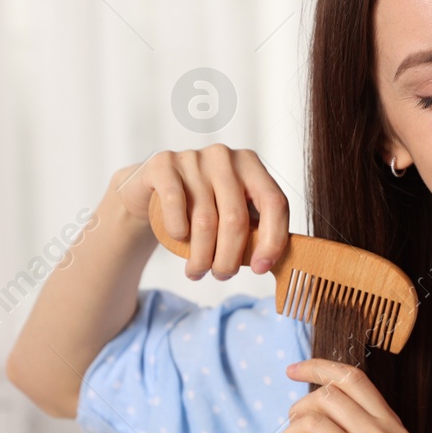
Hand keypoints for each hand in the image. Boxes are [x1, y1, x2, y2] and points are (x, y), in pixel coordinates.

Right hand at [108, 144, 289, 279]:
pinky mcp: (163, 163)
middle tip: (222, 275)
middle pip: (237, 219)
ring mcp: (193, 158)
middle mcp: (225, 157)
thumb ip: (255, 231)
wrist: (151, 189)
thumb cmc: (200, 207)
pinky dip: (178, 231)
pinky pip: (175, 203)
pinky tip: (178, 240)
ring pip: (205, 220)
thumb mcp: (231, 214)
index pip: (275, 203)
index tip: (261, 268)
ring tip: (197, 271)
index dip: (273, 240)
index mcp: (251, 166)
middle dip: (230, 258)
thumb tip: (280, 264)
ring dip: (201, 257)